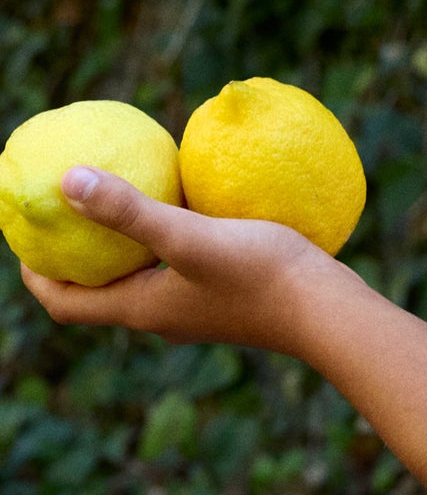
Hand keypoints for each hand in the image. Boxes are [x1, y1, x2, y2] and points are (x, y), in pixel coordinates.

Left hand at [18, 166, 329, 353]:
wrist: (329, 311)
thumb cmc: (260, 275)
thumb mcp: (189, 236)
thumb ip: (130, 210)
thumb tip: (65, 180)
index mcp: (141, 309)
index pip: (66, 303)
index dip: (36, 275)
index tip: (25, 239)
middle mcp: (163, 314)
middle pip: (101, 289)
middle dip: (78, 255)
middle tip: (66, 209)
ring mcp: (197, 308)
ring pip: (142, 276)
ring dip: (124, 245)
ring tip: (121, 197)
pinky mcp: (227, 294)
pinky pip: (180, 264)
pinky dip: (167, 238)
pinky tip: (186, 199)